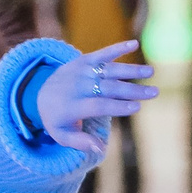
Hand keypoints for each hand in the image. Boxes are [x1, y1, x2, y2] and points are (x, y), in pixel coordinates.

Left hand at [34, 40, 156, 154]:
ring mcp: (79, 71)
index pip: (97, 106)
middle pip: (107, 88)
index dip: (117, 106)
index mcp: (71, 107)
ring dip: (130, 70)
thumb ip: (80, 142)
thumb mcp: (61, 135)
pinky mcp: (83, 60)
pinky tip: (134, 43)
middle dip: (131, 90)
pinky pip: (101, 54)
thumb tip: (99, 149)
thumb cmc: (57, 119)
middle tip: (153, 93)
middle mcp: (76, 87)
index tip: (137, 107)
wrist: (38, 93)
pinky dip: (117, 48)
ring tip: (150, 72)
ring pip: (108, 70)